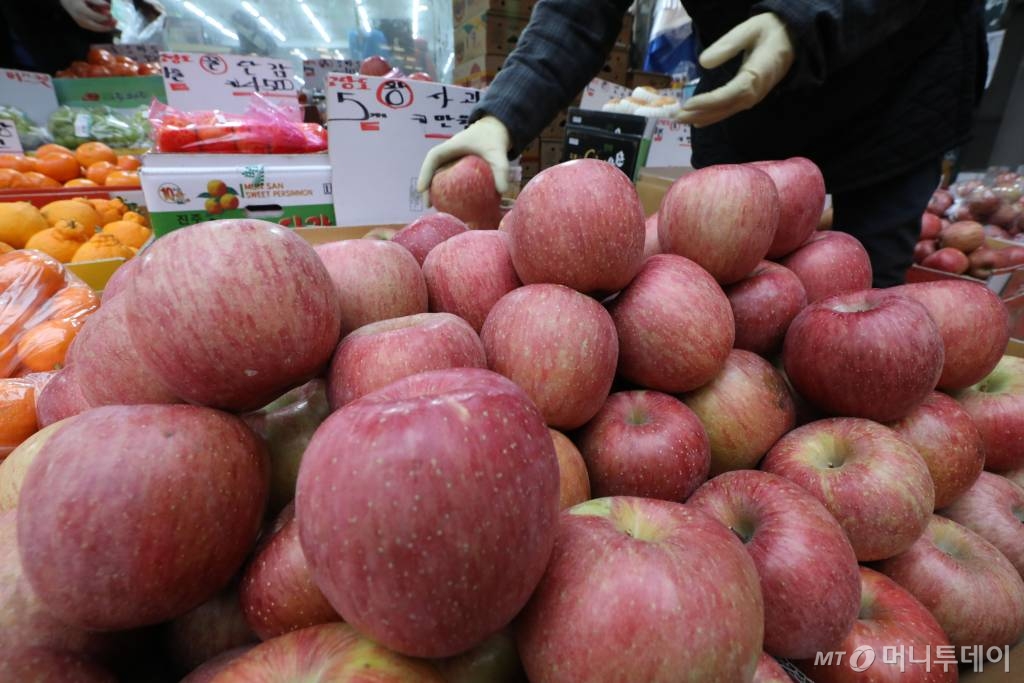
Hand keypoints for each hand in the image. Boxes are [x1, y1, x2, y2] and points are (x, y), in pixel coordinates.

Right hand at [60, 0, 115, 31]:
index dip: (106, 17)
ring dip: (105, 28)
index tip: (112, 15)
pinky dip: (100, 27)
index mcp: (82, 11)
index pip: (97, 17)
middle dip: (108, 26)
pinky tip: (107, 25)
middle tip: (116, 22)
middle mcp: (81, 19)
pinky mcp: (82, 25)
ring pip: (95, 29)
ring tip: (113, 25)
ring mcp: (81, 23)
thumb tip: (108, 6)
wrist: (65, 1)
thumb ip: (97, 1)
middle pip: (97, 26)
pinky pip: (93, 28)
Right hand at [416, 115, 510, 198]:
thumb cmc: (494, 139)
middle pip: (431, 169)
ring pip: (437, 175)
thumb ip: (501, 170)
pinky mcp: (457, 166)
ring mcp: (451, 159)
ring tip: (436, 207)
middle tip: (427, 204)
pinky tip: (451, 205)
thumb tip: (502, 192)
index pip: (433, 158)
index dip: (425, 173)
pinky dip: (446, 190)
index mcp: (452, 146)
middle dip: (426, 187)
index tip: (421, 189)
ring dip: (434, 190)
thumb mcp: (498, 153)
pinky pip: (448, 178)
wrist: (497, 131)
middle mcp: (448, 153)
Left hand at [676, 13, 793, 127]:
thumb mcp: (749, 29)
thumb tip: (703, 62)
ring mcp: (755, 95)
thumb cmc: (770, 31)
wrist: (793, 37)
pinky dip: (714, 114)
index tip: (688, 104)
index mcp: (757, 74)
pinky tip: (699, 119)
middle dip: (700, 113)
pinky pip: (731, 108)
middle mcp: (756, 90)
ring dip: (704, 116)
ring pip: (727, 110)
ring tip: (681, 120)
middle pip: (726, 106)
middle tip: (676, 117)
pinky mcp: (751, 95)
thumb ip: (727, 45)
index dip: (709, 101)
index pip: (730, 94)